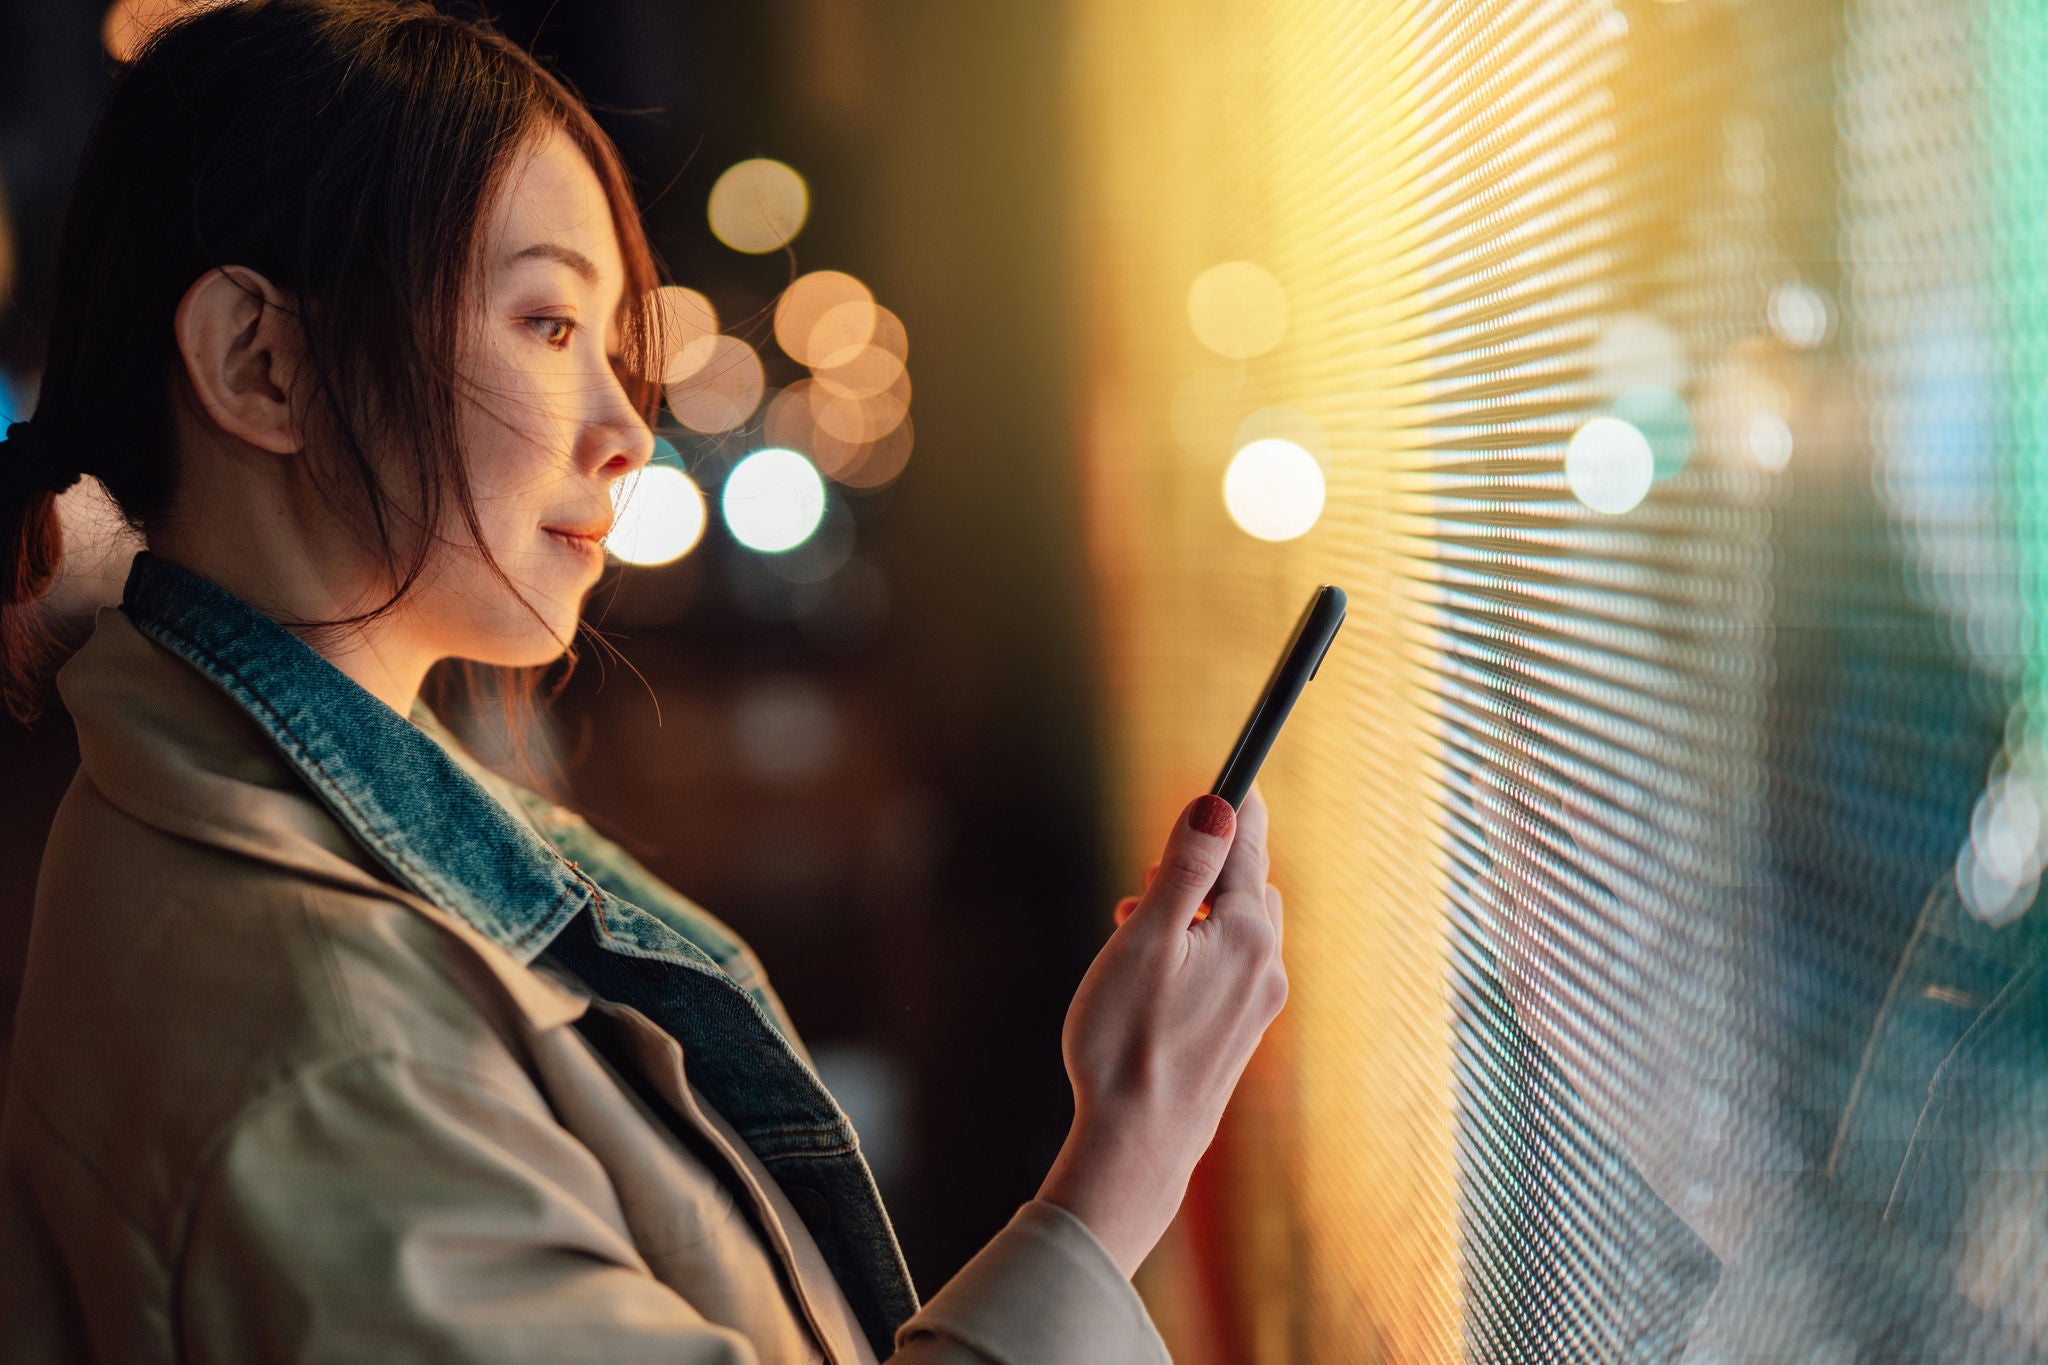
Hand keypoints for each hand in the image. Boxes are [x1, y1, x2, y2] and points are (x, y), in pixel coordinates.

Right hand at [1035, 784, 1287, 1277]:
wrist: (1137, 1146)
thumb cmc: (1126, 1040)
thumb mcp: (1146, 939)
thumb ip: (1184, 870)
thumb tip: (1218, 805)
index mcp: (1247, 934)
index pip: (1248, 846)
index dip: (1234, 807)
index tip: (1234, 774)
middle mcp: (1266, 965)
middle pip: (1248, 885)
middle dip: (1206, 866)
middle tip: (1151, 872)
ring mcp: (1259, 1002)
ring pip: (1238, 928)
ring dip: (1197, 911)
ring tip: (1138, 923)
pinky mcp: (1242, 1033)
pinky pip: (1232, 966)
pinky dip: (1200, 949)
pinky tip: (1156, 971)